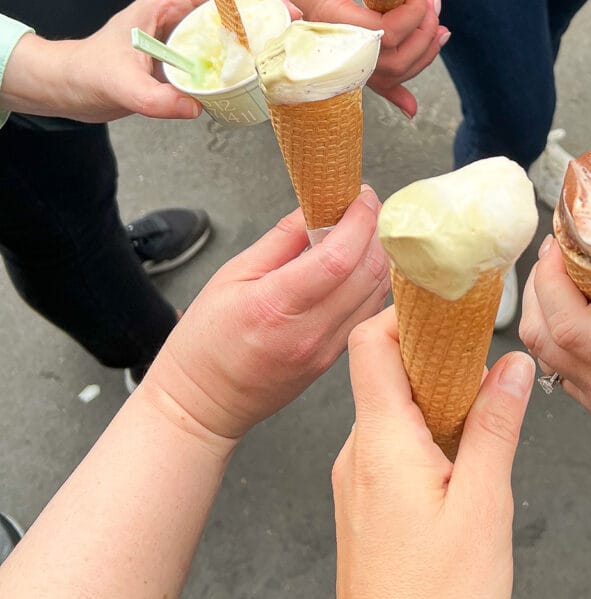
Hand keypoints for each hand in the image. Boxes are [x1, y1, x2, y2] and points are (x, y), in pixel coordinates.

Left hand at [0, 0, 295, 123]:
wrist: (68, 88)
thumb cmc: (85, 75)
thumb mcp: (118, 85)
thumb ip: (153, 99)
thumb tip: (192, 109)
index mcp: (167, 1)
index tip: (287, 8)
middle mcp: (180, 12)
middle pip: (237, 1)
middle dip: (271, 12)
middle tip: (298, 31)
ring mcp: (185, 32)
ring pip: (233, 25)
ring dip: (261, 35)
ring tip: (288, 50)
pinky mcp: (187, 54)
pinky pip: (224, 50)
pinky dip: (245, 58)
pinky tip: (261, 73)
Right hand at [140, 198, 389, 445]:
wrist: (203, 403)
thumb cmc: (206, 342)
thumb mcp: (231, 276)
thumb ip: (280, 240)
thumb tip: (314, 208)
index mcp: (275, 306)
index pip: (338, 257)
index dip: (359, 220)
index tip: (362, 195)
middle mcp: (308, 332)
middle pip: (368, 273)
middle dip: (375, 230)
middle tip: (365, 206)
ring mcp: (325, 351)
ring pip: (376, 293)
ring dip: (378, 255)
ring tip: (362, 231)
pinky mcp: (333, 360)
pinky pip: (366, 313)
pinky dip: (371, 282)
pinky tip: (357, 266)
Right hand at [254, 0, 443, 116]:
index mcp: (331, 19)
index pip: (385, 33)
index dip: (412, 12)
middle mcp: (335, 43)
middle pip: (393, 60)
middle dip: (423, 32)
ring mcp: (338, 50)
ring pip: (388, 73)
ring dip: (421, 53)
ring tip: (438, 23)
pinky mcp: (341, 48)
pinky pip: (369, 79)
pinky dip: (394, 93)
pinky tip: (411, 107)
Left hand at [331, 307, 532, 598]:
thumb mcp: (486, 507)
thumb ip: (497, 427)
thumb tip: (510, 367)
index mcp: (381, 444)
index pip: (371, 343)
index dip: (406, 311)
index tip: (447, 300)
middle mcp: (358, 458)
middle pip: (386, 372)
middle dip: (437, 355)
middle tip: (486, 354)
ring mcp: (357, 486)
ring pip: (394, 413)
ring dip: (439, 401)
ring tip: (486, 412)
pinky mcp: (366, 513)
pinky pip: (394, 449)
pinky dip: (431, 438)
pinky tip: (467, 463)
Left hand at [519, 239, 590, 515]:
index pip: (565, 318)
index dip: (552, 273)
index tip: (563, 238)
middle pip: (539, 331)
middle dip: (540, 281)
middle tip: (566, 245)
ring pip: (545, 349)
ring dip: (546, 304)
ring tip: (579, 269)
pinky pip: (563, 365)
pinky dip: (561, 329)